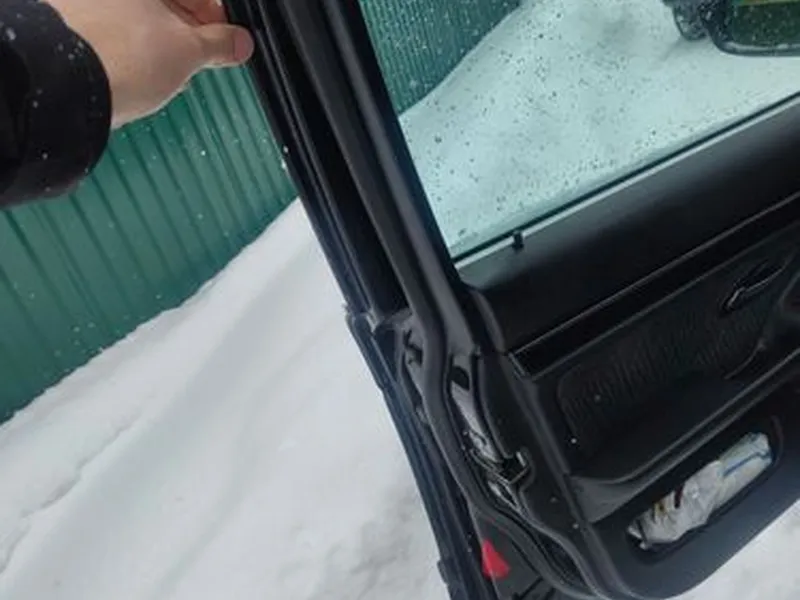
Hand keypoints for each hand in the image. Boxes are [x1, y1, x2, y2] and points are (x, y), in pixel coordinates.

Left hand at [45, 0, 254, 127]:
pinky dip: (131, 54)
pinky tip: (141, 77)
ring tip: (171, 74)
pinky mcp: (70, 35)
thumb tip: (239, 43)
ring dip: (159, 45)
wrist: (64, 87)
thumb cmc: (120, 56)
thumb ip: (219, 45)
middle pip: (162, 6)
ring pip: (136, 22)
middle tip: (204, 57)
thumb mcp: (188, 51)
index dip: (215, 15)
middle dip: (187, 29)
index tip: (228, 37)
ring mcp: (85, 9)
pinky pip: (112, 39)